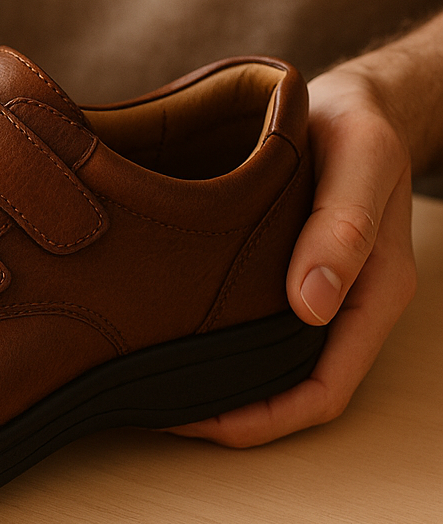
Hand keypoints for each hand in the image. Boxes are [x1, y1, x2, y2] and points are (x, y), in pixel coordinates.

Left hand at [168, 64, 416, 446]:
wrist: (348, 101)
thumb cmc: (358, 129)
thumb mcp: (360, 165)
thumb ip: (343, 228)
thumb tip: (311, 304)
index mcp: (372, 294)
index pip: (324, 388)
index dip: (266, 419)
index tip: (201, 421)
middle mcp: (339, 303)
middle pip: (287, 388)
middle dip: (231, 412)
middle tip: (155, 406)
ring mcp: (309, 290)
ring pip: (264, 361)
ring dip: (217, 380)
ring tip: (152, 378)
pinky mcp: (278, 271)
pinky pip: (248, 322)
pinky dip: (212, 339)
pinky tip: (167, 329)